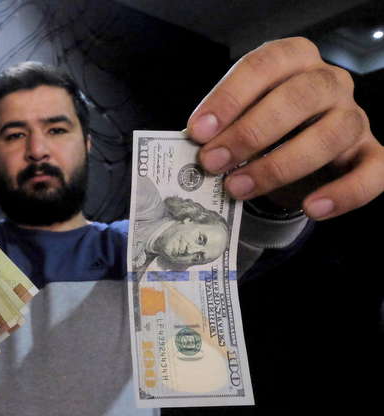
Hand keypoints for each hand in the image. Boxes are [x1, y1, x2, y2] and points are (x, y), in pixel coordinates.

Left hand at [187, 37, 383, 219]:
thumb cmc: (263, 126)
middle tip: (212, 162)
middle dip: (249, 132)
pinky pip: (373, 172)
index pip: (264, 65)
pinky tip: (311, 208)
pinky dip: (345, 193)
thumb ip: (222, 126)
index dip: (229, 98)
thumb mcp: (239, 117)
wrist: (297, 151)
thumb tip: (197, 147)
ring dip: (280, 165)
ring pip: (331, 134)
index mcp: (293, 59)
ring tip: (238, 188)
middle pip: (298, 97)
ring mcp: (354, 117)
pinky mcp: (370, 153)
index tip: (198, 130)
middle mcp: (330, 81)